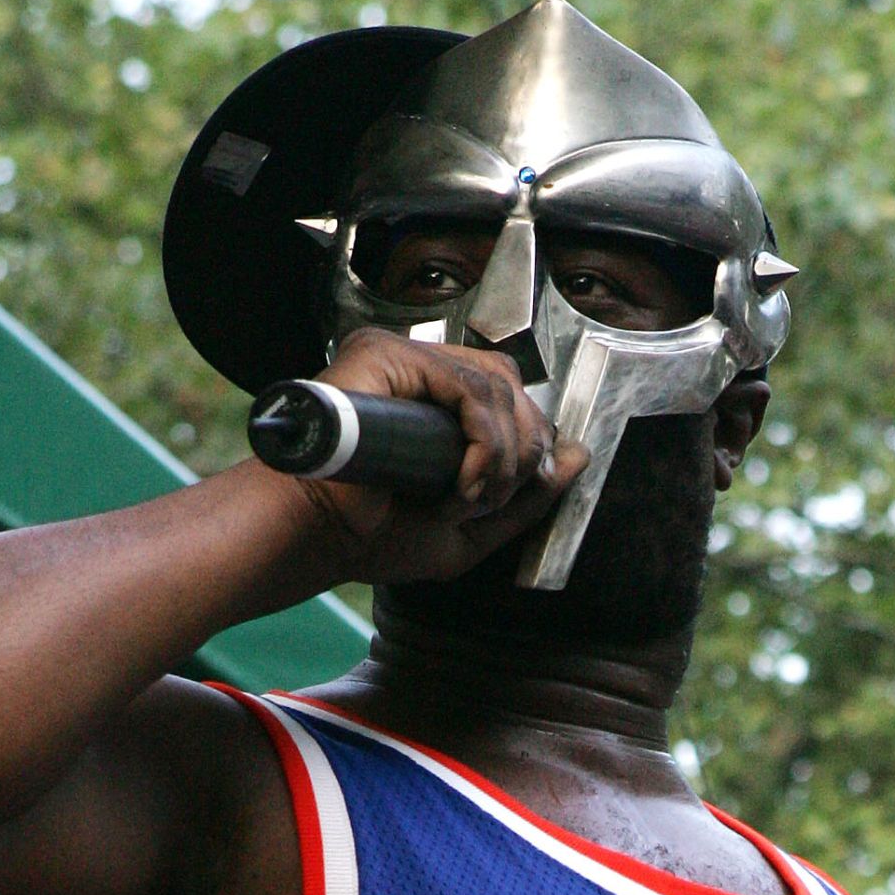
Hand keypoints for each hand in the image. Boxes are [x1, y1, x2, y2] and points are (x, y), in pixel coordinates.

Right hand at [281, 327, 588, 584]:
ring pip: (493, 385)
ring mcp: (400, 358)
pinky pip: (464, 386)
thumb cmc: (371, 535)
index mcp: (432, 400)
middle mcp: (417, 371)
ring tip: (470, 497)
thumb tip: (578, 456)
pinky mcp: (386, 356)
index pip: (505, 394)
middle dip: (524, 447)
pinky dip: (482, 438)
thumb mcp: (470, 528)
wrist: (316, 538)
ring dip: (502, 453)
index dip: (527, 439)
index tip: (519, 487)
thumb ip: (525, 496)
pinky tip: (463, 481)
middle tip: (492, 498)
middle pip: (509, 383)